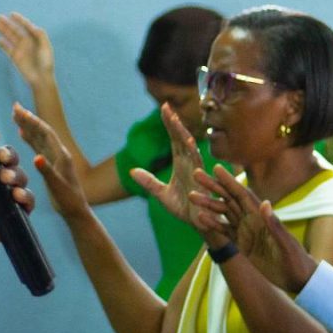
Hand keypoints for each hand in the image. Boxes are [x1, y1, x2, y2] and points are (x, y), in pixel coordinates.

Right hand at [0, 12, 56, 93]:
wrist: (41, 78)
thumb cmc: (45, 62)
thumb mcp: (46, 46)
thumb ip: (40, 34)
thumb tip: (31, 25)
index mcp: (35, 38)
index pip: (26, 26)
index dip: (20, 20)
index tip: (12, 14)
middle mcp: (27, 42)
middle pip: (16, 30)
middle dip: (8, 23)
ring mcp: (20, 49)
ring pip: (10, 37)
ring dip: (3, 31)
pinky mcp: (15, 57)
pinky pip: (7, 48)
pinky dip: (3, 44)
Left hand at [0, 128, 33, 284]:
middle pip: (7, 162)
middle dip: (9, 155)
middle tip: (1, 159)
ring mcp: (0, 200)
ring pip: (19, 179)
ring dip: (18, 175)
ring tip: (7, 180)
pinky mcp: (10, 217)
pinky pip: (26, 204)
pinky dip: (27, 197)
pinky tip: (19, 196)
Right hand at [13, 104, 92, 219]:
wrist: (75, 210)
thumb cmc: (68, 200)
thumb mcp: (57, 186)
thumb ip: (47, 171)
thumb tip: (36, 157)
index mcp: (61, 156)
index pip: (46, 133)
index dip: (33, 122)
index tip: (20, 111)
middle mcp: (59, 153)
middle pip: (42, 131)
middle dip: (29, 119)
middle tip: (15, 107)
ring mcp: (55, 158)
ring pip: (39, 137)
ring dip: (28, 126)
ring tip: (16, 114)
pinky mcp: (50, 164)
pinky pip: (38, 146)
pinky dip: (30, 138)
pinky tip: (22, 133)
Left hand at [123, 103, 209, 223]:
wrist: (199, 224)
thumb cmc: (185, 209)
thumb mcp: (161, 195)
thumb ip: (148, 182)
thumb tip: (132, 171)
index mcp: (181, 163)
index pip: (174, 140)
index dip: (169, 124)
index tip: (163, 108)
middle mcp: (189, 163)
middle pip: (180, 138)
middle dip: (173, 123)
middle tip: (165, 107)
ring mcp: (196, 170)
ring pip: (188, 147)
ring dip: (181, 133)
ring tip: (173, 120)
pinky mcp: (201, 180)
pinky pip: (197, 163)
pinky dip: (192, 152)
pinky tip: (187, 142)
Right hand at [203, 165, 318, 293]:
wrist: (298, 278)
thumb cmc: (296, 259)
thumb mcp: (285, 243)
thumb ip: (274, 224)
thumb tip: (264, 203)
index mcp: (263, 217)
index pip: (243, 194)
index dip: (230, 181)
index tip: (216, 168)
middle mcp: (253, 221)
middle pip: (229, 199)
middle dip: (213, 187)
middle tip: (196, 174)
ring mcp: (247, 232)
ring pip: (224, 213)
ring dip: (208, 204)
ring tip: (191, 196)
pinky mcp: (243, 245)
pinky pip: (225, 231)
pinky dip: (212, 224)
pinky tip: (199, 218)